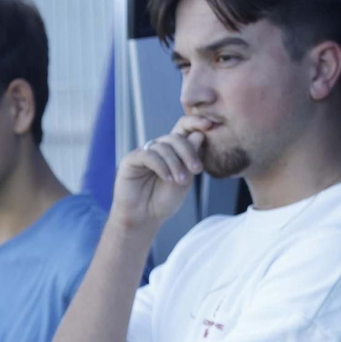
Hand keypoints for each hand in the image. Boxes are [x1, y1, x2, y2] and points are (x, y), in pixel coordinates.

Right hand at [110, 115, 210, 229]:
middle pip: (175, 138)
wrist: (145, 218)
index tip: (210, 125)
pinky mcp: (131, 160)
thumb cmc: (164, 201)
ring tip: (180, 180)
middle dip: (188, 152)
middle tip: (196, 170)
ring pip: (163, 147)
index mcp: (172, 151)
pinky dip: (161, 166)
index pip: (183, 130)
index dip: (195, 123)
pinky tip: (168, 178)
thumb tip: (199, 134)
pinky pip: (148, 155)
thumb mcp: (185, 180)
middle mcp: (158, 149)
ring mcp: (144, 153)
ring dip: (175, 163)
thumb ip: (191, 158)